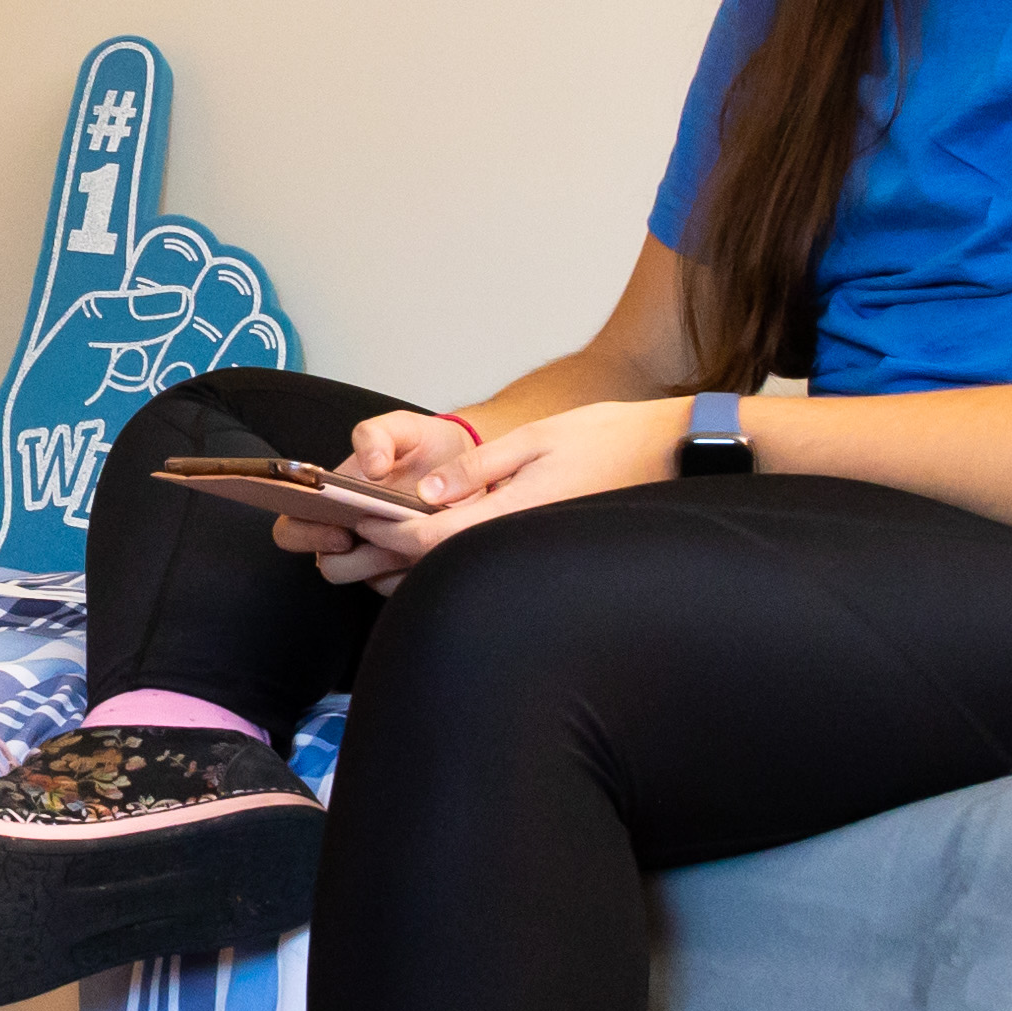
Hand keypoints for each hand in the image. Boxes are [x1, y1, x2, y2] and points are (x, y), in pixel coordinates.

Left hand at [307, 396, 676, 588]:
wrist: (669, 458)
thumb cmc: (607, 440)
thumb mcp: (536, 439)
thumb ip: (477, 468)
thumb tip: (425, 495)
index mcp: (510, 514)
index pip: (428, 538)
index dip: (384, 531)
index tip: (353, 517)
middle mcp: (515, 543)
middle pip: (433, 565)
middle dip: (383, 554)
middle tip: (342, 539)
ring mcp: (525, 552)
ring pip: (453, 571)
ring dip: (408, 563)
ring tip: (368, 544)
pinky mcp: (533, 552)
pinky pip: (477, 563)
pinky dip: (442, 558)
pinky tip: (425, 541)